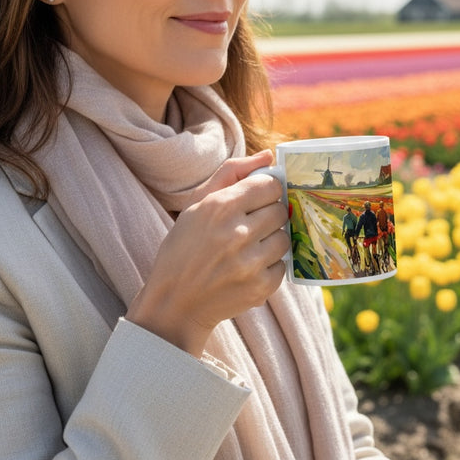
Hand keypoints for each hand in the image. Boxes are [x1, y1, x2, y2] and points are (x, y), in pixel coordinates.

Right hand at [126, 149, 289, 355]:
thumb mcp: (196, 204)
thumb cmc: (184, 248)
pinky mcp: (260, 287)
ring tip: (249, 248)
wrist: (174, 304)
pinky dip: (269, 265)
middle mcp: (237, 233)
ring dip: (271, 240)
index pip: (270, 185)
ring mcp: (250, 263)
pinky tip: (248, 268)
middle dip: (269, 214)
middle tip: (251, 225)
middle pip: (280, 210)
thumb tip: (268, 156)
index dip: (266, 191)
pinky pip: (282, 264)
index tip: (257, 199)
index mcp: (219, 207)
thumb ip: (232, 173)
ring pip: (284, 237)